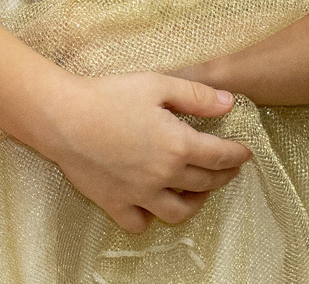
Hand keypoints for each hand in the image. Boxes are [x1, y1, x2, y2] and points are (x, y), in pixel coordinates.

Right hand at [32, 71, 253, 232]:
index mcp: (177, 145)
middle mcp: (163, 176)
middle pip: (205, 183)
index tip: (246, 153)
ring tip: (199, 192)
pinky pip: (140, 223)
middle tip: (228, 168)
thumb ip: (197, 96)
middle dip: (223, 176)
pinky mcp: (115, 203)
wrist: (63, 117)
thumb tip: (229, 103)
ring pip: (178, 211)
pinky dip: (150, 218)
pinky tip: (153, 205)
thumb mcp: (157, 85)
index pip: (220, 156)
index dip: (238, 155)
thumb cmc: (109, 95)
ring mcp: (139, 194)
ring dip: (195, 203)